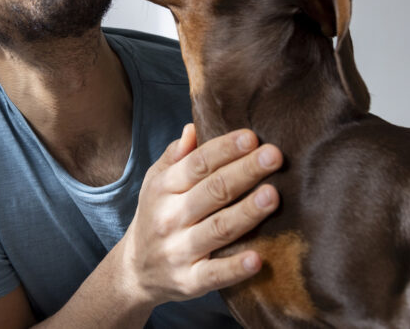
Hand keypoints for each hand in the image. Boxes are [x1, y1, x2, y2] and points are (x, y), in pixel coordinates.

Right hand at [118, 124, 281, 305]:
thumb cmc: (155, 216)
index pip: (197, 163)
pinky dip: (234, 268)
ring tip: (273, 195)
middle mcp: (170, 217)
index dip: (224, 149)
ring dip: (246, 212)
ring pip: (218, 228)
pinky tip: (257, 259)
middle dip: (244, 171)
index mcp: (164, 188)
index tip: (251, 136)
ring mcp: (180, 250)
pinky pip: (214, 275)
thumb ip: (175, 156)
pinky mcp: (190, 281)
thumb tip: (194, 127)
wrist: (135, 272)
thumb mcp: (156, 182)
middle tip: (274, 155)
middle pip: (212, 191)